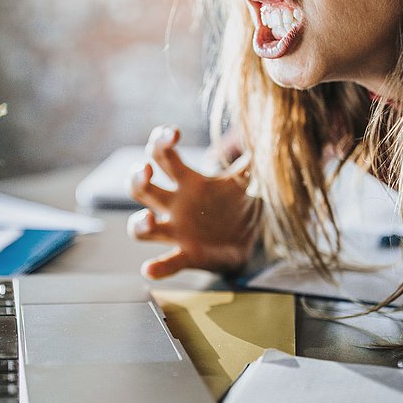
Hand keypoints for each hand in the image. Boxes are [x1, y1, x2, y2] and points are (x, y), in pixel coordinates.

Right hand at [127, 125, 257, 278]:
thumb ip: (249, 160)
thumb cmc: (235, 207)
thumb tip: (265, 133)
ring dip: (139, 224)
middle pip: (140, 188)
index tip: (173, 133)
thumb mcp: (244, 182)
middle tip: (146, 170)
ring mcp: (176, 231)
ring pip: (141, 228)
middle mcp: (174, 205)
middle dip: (137, 177)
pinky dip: (157, 267)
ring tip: (148, 220)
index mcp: (187, 183)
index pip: (163, 156)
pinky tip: (150, 269)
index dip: (160, 141)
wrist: (248, 242)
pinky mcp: (186, 256)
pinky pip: (167, 262)